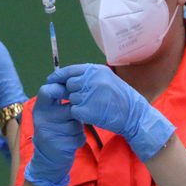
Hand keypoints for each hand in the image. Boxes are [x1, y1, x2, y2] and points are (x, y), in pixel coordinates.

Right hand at [24, 82, 85, 185]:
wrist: (47, 160)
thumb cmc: (53, 130)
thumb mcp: (49, 113)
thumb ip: (57, 100)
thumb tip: (74, 81)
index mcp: (39, 108)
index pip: (47, 90)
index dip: (62, 89)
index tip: (70, 95)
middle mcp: (41, 119)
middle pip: (69, 108)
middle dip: (75, 115)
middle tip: (71, 119)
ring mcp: (50, 133)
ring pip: (76, 124)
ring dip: (78, 128)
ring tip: (69, 132)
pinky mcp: (60, 146)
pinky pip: (79, 136)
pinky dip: (79, 139)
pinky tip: (71, 142)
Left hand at [51, 64, 174, 161]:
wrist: (134, 115)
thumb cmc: (121, 98)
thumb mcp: (107, 79)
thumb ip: (89, 77)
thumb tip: (69, 78)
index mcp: (96, 70)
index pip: (70, 70)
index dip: (59, 76)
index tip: (51, 79)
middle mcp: (92, 80)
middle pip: (69, 84)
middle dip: (72, 92)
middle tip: (82, 98)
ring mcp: (89, 94)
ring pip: (72, 98)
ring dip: (78, 104)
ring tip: (93, 106)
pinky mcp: (86, 109)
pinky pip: (74, 110)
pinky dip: (79, 113)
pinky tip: (91, 114)